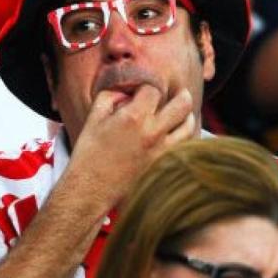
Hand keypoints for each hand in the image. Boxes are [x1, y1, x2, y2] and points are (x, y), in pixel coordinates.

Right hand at [71, 86, 193, 197]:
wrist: (90, 189)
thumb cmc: (88, 154)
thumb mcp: (93, 119)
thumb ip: (109, 97)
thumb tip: (126, 92)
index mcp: (133, 117)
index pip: (153, 90)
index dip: (148, 87)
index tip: (143, 92)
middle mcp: (152, 132)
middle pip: (182, 104)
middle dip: (180, 94)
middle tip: (178, 93)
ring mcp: (162, 151)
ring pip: (189, 125)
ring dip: (186, 116)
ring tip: (181, 114)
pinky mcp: (165, 165)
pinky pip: (185, 146)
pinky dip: (183, 137)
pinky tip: (176, 134)